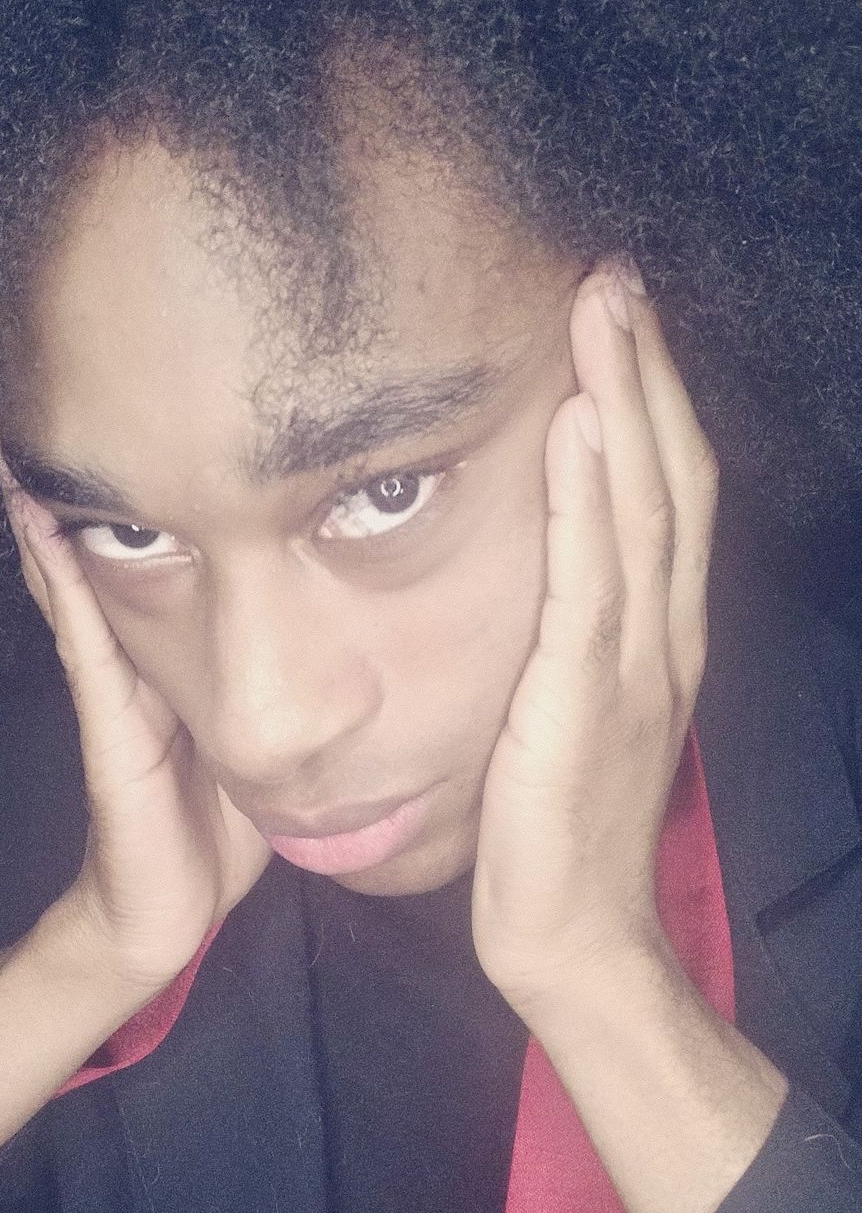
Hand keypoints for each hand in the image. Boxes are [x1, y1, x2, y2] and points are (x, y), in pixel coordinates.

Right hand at [0, 384, 271, 991]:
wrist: (172, 910)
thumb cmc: (222, 824)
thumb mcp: (266, 735)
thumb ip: (293, 683)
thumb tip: (353, 632)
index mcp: (175, 648)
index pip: (154, 539)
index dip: (142, 469)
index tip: (137, 386)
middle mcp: (132, 650)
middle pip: (98, 531)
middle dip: (71, 453)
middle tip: (34, 361)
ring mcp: (111, 679)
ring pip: (72, 562)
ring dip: (41, 488)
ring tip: (8, 408)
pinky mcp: (109, 718)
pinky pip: (82, 631)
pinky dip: (57, 569)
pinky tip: (38, 511)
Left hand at [471, 264, 718, 1010]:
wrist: (574, 936)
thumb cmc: (560, 824)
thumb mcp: (577, 710)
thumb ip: (575, 635)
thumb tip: (543, 562)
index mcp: (659, 634)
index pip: (668, 493)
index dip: (652, 400)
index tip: (621, 318)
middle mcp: (662, 636)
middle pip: (668, 479)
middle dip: (646, 372)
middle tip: (616, 275)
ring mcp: (632, 668)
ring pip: (640, 511)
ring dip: (625, 403)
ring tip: (603, 309)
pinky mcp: (583, 705)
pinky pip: (590, 584)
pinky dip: (587, 500)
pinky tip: (577, 427)